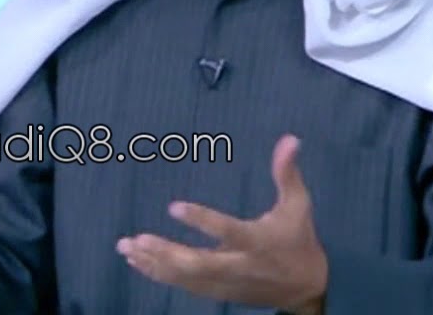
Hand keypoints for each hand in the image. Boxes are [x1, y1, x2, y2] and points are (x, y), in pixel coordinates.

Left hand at [117, 135, 328, 314]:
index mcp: (258, 241)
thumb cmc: (298, 239)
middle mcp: (239, 265)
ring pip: (185, 278)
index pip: (228, 231)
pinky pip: (183, 286)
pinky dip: (158, 274)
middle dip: (166, 253)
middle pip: (199, 264)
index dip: (202, 221)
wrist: (306, 289)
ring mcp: (226, 283)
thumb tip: (290, 138)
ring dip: (153, 263)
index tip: (173, 206)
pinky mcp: (217, 293)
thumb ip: (287, 173)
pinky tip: (137, 260)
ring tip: (125, 246)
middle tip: (138, 238)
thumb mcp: (298, 205)